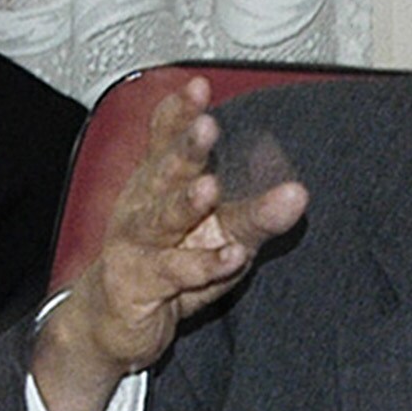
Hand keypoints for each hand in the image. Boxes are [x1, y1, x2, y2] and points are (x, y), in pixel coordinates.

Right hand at [33, 76, 308, 410]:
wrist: (112, 323)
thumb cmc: (165, 267)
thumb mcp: (214, 236)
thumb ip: (254, 213)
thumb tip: (299, 193)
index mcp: (156, 184)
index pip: (163, 139)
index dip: (178, 113)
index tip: (199, 86)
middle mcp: (141, 209)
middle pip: (164, 172)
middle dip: (185, 147)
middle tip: (208, 124)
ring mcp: (134, 247)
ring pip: (162, 220)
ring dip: (186, 203)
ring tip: (209, 187)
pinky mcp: (136, 285)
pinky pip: (173, 273)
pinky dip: (202, 264)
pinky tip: (232, 256)